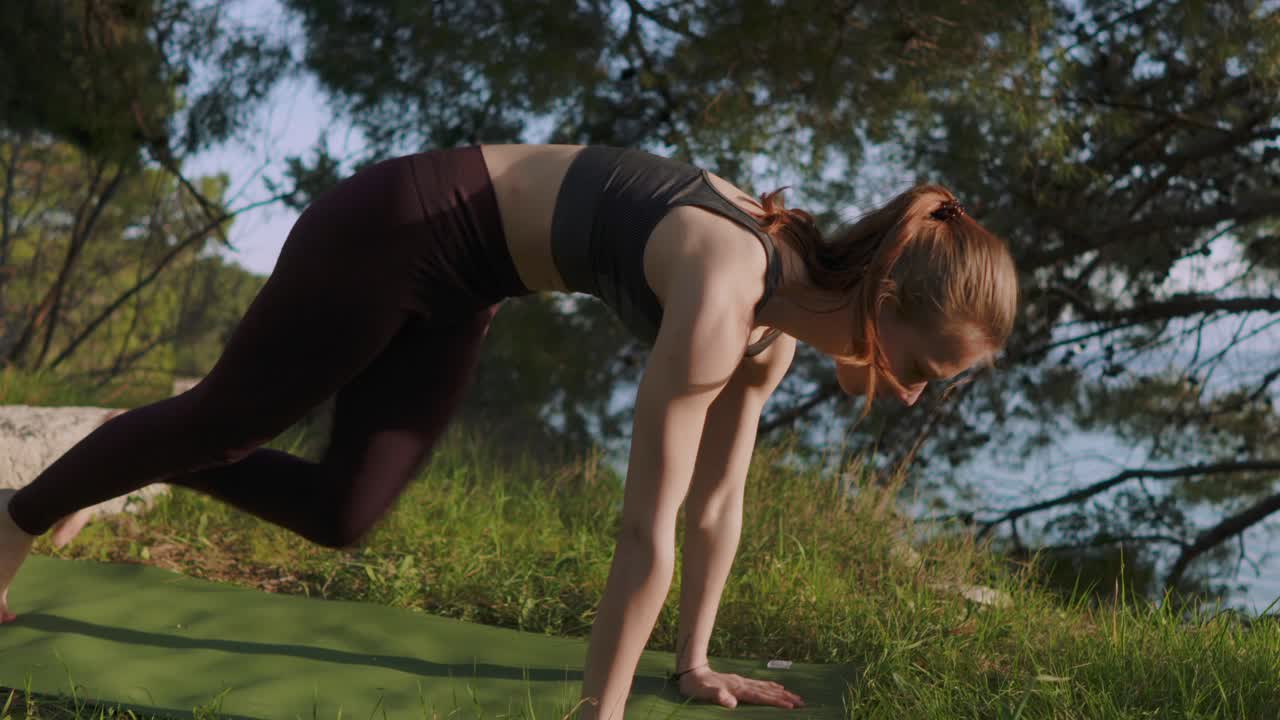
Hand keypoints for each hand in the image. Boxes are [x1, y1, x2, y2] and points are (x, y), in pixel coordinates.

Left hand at [676, 665, 804, 709]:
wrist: (691, 671)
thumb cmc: (696, 686)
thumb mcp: (703, 693)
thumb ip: (717, 696)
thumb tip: (732, 703)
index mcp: (737, 688)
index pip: (760, 696)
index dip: (775, 701)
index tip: (790, 705)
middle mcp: (742, 683)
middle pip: (768, 691)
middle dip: (785, 697)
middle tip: (802, 702)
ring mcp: (742, 681)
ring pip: (766, 687)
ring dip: (781, 692)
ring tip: (795, 695)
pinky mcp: (739, 681)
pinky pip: (760, 684)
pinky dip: (771, 686)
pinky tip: (777, 687)